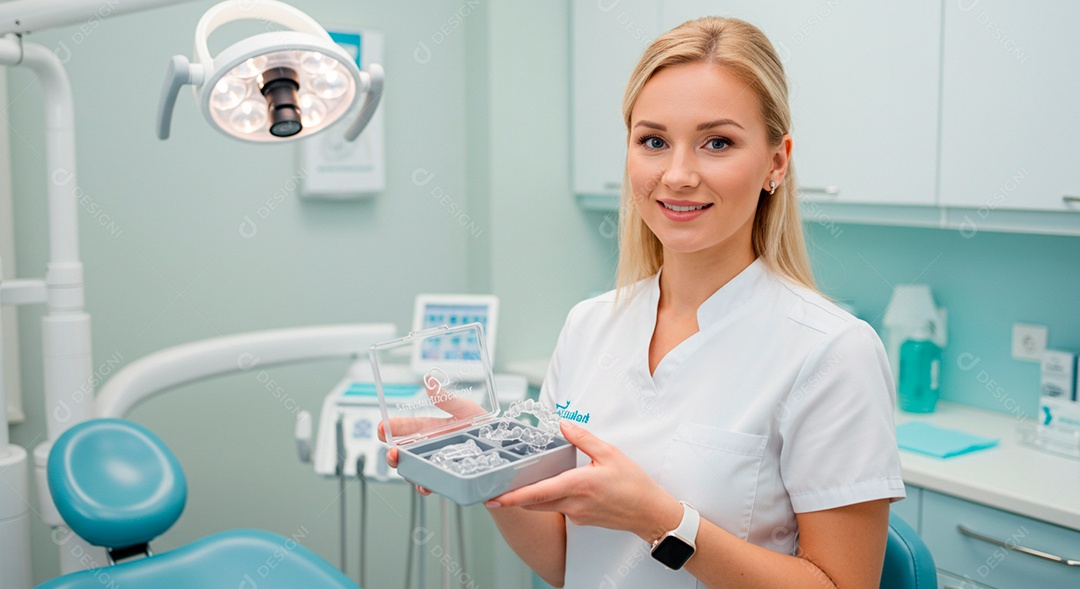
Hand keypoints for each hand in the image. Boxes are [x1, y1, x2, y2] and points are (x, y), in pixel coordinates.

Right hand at [376, 375, 487, 496]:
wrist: (502, 445)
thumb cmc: (484, 425)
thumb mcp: (466, 408)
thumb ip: (446, 398)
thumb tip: (429, 380)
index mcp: (432, 428)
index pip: (408, 428)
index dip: (392, 427)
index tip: (382, 426)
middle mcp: (430, 446)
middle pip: (404, 451)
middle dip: (393, 452)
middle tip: (391, 451)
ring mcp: (437, 462)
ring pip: (413, 468)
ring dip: (406, 469)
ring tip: (404, 466)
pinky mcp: (447, 476)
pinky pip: (431, 482)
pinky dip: (425, 485)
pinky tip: (424, 484)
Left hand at [484, 421, 682, 541]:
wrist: (649, 512)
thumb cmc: (633, 484)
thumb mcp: (610, 453)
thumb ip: (583, 438)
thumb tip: (563, 424)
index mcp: (577, 485)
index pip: (537, 493)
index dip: (512, 497)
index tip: (494, 497)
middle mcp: (573, 504)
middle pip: (533, 503)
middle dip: (513, 498)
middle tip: (495, 490)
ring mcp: (576, 515)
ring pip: (544, 507)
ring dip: (529, 499)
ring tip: (517, 486)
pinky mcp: (581, 520)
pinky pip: (559, 509)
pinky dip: (549, 500)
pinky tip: (554, 487)